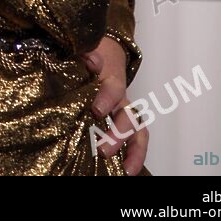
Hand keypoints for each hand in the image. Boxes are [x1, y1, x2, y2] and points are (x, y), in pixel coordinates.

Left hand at [82, 36, 147, 175]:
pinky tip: (128, 170)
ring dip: (133, 149)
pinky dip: (136, 155)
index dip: (107, 98)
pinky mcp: (123, 121)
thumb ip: (86, 53)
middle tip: (102, 149)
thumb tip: (91, 58)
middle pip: (127, 115)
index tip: (97, 111)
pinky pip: (137, 138)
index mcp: (109, 79)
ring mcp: (124, 110)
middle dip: (118, 134)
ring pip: (137, 129)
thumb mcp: (84, 50)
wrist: (105, 52)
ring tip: (125, 170)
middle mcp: (121, 97)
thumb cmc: (90, 55)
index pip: (113, 87)